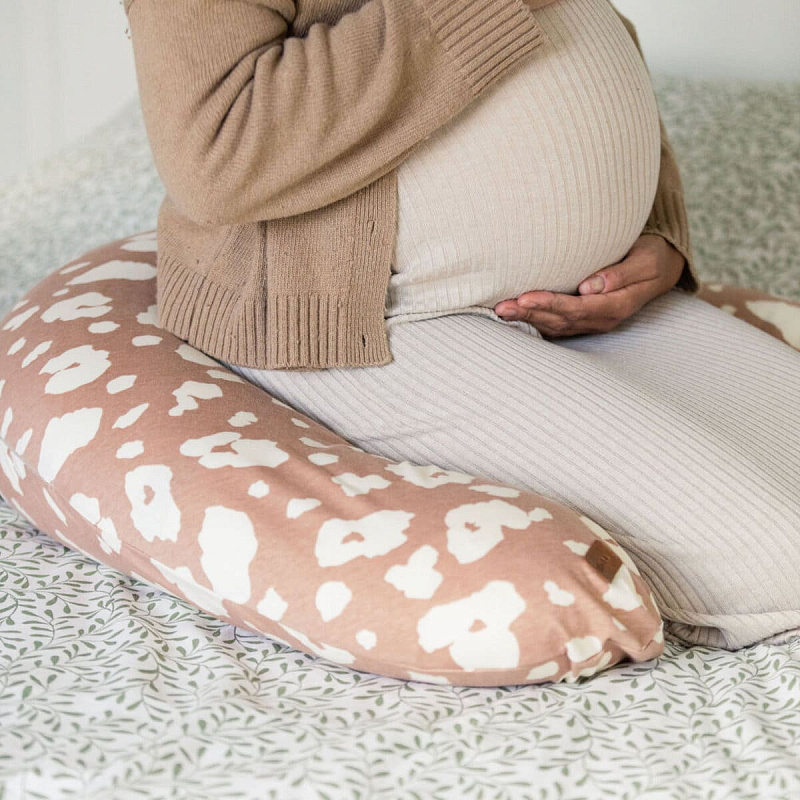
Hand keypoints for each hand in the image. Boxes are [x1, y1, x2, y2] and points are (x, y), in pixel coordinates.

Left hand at [494, 234, 685, 337]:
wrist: (661, 267)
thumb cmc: (653, 257)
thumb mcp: (647, 261)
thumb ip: (621, 274)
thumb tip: (589, 286)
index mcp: (616, 306)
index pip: (577, 308)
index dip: (550, 305)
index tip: (526, 297)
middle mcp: (600, 318)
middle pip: (559, 320)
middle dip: (529, 314)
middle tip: (501, 307)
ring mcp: (590, 321)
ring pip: (553, 324)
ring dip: (526, 318)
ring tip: (500, 310)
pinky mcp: (582, 318)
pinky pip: (554, 323)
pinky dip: (533, 319)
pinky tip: (513, 314)